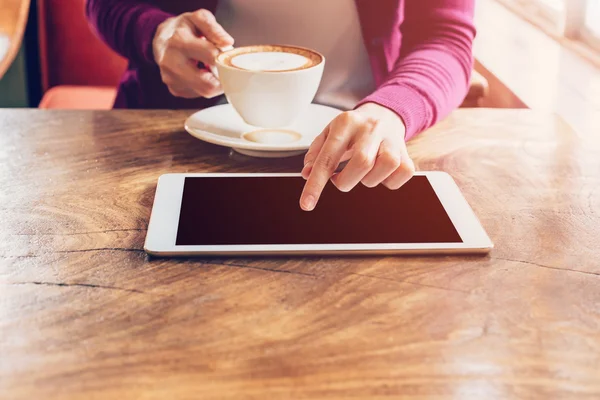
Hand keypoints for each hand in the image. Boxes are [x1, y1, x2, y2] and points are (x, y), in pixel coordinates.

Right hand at [152, 9, 233, 98]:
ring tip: (211, 67)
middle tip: (225, 69)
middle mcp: (172, 63)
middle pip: (208, 84)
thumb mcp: (198, 18)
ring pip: (205, 92)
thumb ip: (214, 28)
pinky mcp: (174, 89)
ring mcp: (171, 79)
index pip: (211, 57)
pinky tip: (201, 73)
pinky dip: (205, 85)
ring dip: (214, 82)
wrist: (161, 38)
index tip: (229, 57)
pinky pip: (198, 94)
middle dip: (222, 79)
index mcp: (179, 42)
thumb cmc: (183, 28)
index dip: (225, 58)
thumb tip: (227, 43)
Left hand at [300, 103, 414, 210]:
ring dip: (369, 180)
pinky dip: (389, 182)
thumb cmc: (352, 129)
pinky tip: (380, 173)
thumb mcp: (329, 133)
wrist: (383, 114)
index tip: (307, 204)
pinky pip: (403, 173)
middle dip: (346, 181)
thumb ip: (316, 153)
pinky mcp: (406, 152)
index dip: (316, 183)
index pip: (328, 156)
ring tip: (363, 172)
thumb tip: (307, 174)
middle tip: (340, 179)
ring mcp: (391, 139)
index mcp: (346, 122)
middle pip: (362, 162)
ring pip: (386, 166)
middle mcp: (371, 128)